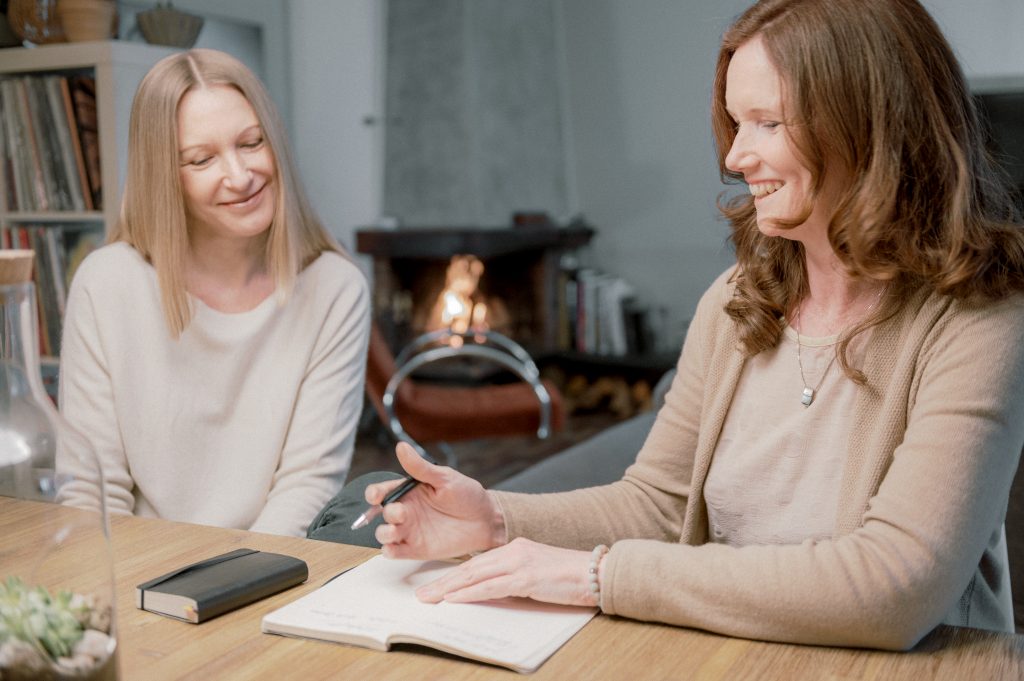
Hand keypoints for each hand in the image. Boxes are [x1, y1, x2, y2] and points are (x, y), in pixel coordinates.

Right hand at [368, 441, 506, 558]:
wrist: (486, 519)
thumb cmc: (467, 495)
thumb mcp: (445, 478)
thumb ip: (420, 467)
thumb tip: (401, 447)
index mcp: (409, 491)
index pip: (383, 491)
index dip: (374, 493)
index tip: (375, 496)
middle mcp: (406, 510)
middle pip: (382, 513)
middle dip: (386, 513)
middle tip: (400, 512)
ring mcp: (410, 530)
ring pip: (384, 534)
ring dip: (384, 533)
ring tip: (394, 530)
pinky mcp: (416, 549)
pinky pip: (395, 552)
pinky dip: (389, 551)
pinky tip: (393, 548)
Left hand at [415, 537, 598, 606]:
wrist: (595, 572)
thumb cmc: (569, 576)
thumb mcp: (536, 572)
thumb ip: (514, 577)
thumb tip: (491, 591)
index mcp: (515, 547)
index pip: (477, 562)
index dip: (453, 573)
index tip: (436, 584)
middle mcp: (514, 551)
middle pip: (470, 568)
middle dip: (443, 581)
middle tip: (421, 593)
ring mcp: (520, 563)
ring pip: (475, 575)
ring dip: (449, 588)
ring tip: (429, 598)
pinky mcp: (527, 578)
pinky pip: (491, 587)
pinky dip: (470, 593)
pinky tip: (455, 598)